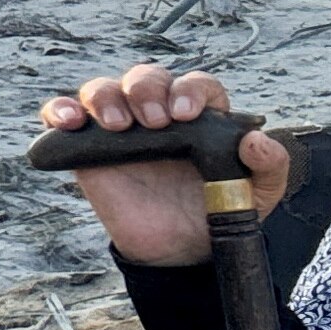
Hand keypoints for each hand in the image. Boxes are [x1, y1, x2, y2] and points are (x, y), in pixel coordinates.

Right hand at [34, 65, 288, 265]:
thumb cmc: (218, 212)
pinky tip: (67, 121)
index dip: (189, 90)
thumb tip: (256, 141)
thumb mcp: (259, 193)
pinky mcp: (88, 148)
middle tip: (153, 121)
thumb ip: (270, 165)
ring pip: (105, 89)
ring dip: (106, 96)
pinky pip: (66, 117)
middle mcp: (159, 113)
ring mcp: (122, 128)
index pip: (196, 84)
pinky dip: (60, 110)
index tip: (185, 114)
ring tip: (118, 124)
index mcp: (201, 116)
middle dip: (147, 89)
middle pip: (148, 77)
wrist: (181, 252)